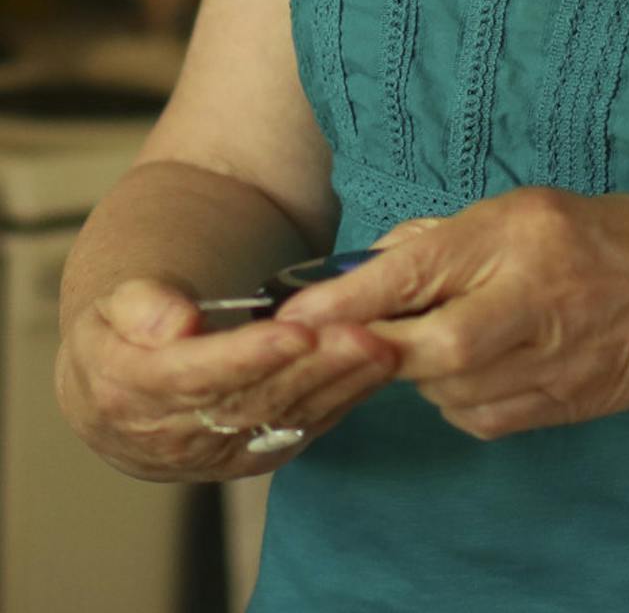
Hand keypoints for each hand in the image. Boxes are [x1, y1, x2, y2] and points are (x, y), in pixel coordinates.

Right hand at [57, 278, 398, 482]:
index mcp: (130, 393)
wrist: (116, 389)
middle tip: (363, 335)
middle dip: (313, 369)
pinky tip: (373, 373)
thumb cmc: (121, 331)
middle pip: (251, 401)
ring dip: (338, 386)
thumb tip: (175, 324)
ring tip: (383, 348)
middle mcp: (173, 435)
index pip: (197, 377)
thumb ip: (140, 305)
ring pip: (282, 418)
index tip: (296, 330)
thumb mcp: (113, 303)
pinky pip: (298, 429)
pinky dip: (340, 401)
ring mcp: (213, 453)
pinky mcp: (247, 456)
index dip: (249, 355)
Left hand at [272, 188, 628, 442]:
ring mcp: (545, 363)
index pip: (417, 270)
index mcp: (520, 234)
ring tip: (444, 329)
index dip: (348, 298)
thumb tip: (363, 267)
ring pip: (441, 389)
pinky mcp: (550, 408)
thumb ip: (442, 239)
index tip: (293, 314)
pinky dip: (454, 393)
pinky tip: (478, 361)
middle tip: (341, 338)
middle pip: (426, 349)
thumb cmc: (601, 239)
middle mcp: (532, 300)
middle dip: (375, 348)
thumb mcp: (522, 208)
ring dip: (416, 368)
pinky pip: (470, 414)